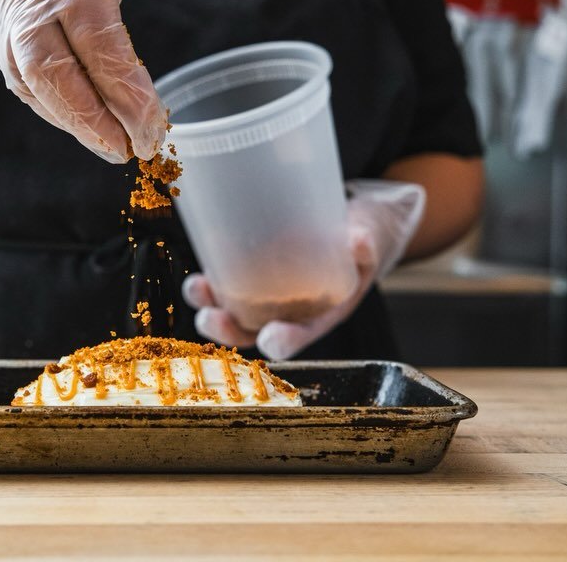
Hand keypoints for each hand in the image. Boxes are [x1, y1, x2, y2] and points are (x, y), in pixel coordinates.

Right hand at [0, 0, 166, 161]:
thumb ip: (111, 18)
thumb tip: (124, 84)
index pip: (98, 44)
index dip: (126, 93)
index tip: (151, 125)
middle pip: (53, 74)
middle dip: (93, 122)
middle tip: (127, 150)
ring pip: (30, 84)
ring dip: (72, 122)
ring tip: (108, 144)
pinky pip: (18, 78)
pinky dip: (52, 105)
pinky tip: (77, 122)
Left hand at [182, 181, 425, 359]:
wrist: (348, 224)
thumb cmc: (359, 240)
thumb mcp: (370, 242)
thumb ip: (366, 246)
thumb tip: (359, 240)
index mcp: (319, 314)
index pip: (299, 335)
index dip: (284, 341)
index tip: (270, 340)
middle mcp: (288, 309)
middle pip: (253, 330)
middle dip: (227, 328)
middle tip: (209, 317)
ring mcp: (266, 292)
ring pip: (232, 307)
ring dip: (209, 303)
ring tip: (196, 288)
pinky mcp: (252, 268)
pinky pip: (226, 279)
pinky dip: (212, 273)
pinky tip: (203, 253)